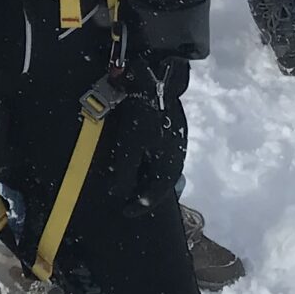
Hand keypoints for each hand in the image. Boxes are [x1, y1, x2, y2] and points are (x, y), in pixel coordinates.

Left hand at [92, 57, 189, 208]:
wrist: (157, 82)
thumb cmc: (144, 116)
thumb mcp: (129, 147)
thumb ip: (124, 173)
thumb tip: (117, 193)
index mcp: (169, 167)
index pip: (154, 196)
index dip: (138, 206)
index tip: (124, 211)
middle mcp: (177, 157)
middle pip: (159, 183)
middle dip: (142, 191)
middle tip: (126, 196)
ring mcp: (176, 142)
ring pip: (159, 168)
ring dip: (144, 175)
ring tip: (128, 177)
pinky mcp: (172, 129)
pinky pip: (159, 154)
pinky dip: (146, 161)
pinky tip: (137, 155)